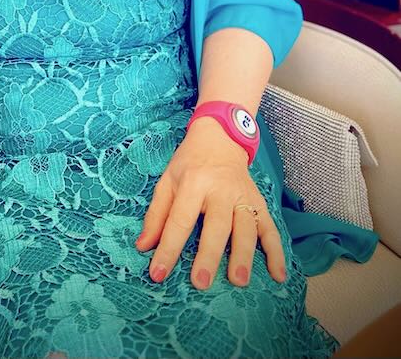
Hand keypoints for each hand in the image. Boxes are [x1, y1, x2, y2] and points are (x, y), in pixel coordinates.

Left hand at [135, 117, 285, 289]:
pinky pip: (270, 228)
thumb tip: (143, 246)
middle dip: (209, 255)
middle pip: (216, 225)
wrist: (221, 137)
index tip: (158, 273)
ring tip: (239, 280)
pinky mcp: (260, 202)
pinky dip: (276, 251)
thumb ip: (157, 214)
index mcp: (193, 183)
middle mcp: (221, 190)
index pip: (179, 220)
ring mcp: (244, 196)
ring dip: (244, 255)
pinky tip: (278, 274)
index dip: (168, 248)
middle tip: (201, 282)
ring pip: (246, 228)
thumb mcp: (167, 181)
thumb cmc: (190, 163)